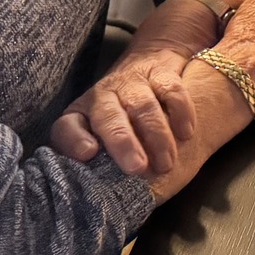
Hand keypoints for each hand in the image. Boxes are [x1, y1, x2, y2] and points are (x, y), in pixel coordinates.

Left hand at [51, 45, 196, 176]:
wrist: (146, 58)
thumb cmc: (118, 114)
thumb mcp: (98, 133)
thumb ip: (96, 159)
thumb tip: (99, 196)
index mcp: (81, 113)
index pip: (68, 126)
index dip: (75, 140)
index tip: (88, 153)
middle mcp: (103, 96)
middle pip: (109, 117)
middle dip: (123, 143)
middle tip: (137, 169)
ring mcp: (133, 82)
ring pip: (143, 106)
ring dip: (157, 136)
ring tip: (167, 164)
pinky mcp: (161, 72)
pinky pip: (172, 89)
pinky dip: (181, 112)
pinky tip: (186, 134)